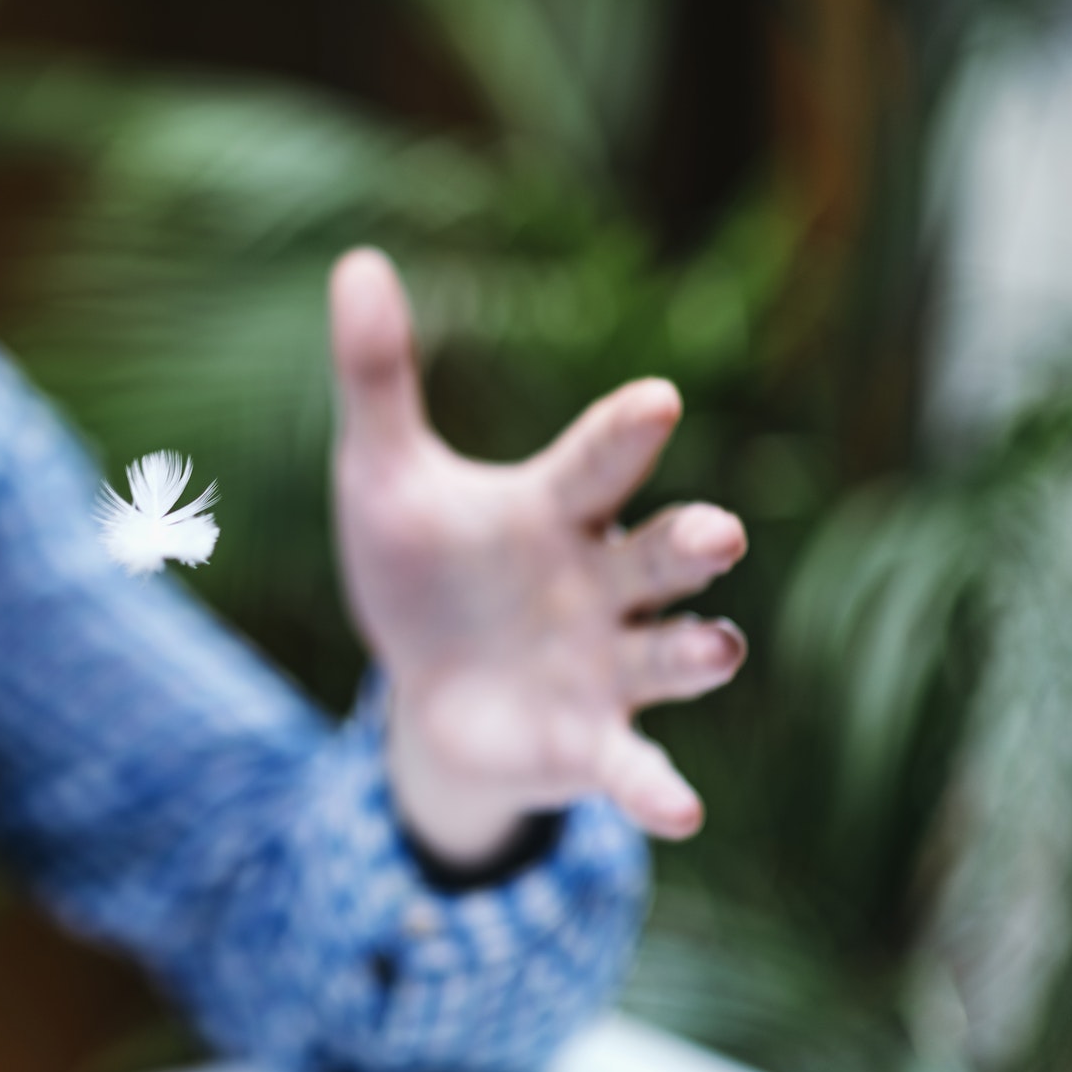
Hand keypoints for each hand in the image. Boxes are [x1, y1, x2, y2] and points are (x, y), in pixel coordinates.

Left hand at [328, 249, 745, 863]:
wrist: (427, 689)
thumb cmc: (423, 567)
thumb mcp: (384, 478)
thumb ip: (377, 381)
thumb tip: (354, 262)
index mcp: (559, 510)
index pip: (600, 462)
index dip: (626, 434)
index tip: (657, 400)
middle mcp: (604, 584)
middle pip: (660, 555)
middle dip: (690, 544)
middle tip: (717, 531)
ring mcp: (609, 668)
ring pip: (671, 655)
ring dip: (698, 653)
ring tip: (717, 648)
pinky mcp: (592, 745)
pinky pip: (635, 764)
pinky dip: (656, 785)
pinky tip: (680, 809)